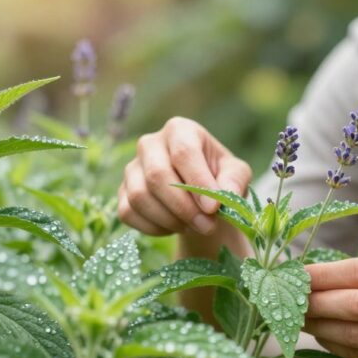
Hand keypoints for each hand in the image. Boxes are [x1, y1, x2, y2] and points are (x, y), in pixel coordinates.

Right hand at [118, 117, 251, 236]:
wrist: (200, 196)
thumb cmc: (219, 178)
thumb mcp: (236, 174)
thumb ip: (234, 182)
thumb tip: (225, 196)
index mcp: (180, 130)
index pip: (183, 152)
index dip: (198, 182)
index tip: (213, 208)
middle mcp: (150, 143)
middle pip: (157, 175)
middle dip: (184, 207)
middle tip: (208, 226)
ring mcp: (132, 168)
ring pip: (140, 196)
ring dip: (170, 219)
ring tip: (194, 226)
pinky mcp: (122, 192)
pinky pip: (129, 213)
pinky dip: (154, 227)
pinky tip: (174, 227)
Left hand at [303, 257, 357, 357]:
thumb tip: (306, 275)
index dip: (323, 274)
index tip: (293, 274)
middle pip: (355, 305)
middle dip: (315, 303)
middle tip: (288, 300)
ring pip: (354, 335)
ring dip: (318, 327)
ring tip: (297, 319)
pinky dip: (333, 345)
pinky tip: (321, 335)